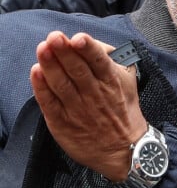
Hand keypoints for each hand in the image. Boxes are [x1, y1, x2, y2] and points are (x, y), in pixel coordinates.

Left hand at [30, 31, 147, 180]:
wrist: (125, 150)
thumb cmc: (124, 111)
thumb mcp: (129, 82)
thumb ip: (113, 60)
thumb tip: (93, 43)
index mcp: (112, 81)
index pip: (99, 62)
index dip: (88, 49)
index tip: (78, 39)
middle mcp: (95, 94)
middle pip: (77, 70)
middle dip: (64, 52)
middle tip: (54, 38)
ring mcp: (78, 109)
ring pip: (61, 84)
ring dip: (50, 65)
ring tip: (43, 49)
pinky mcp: (63, 123)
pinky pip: (50, 103)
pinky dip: (42, 88)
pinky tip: (36, 73)